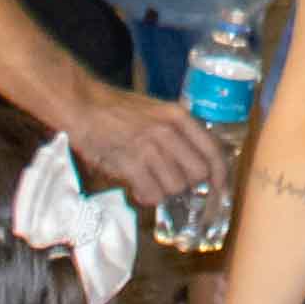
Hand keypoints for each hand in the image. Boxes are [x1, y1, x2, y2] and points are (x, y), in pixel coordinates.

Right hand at [66, 87, 216, 204]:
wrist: (84, 106)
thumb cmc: (118, 110)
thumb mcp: (156, 112)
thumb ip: (177, 133)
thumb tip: (196, 164)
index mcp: (178, 116)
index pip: (213, 150)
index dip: (220, 175)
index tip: (219, 189)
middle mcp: (169, 131)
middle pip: (197, 174)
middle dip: (186, 184)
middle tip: (170, 181)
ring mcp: (150, 147)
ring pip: (175, 187)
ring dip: (163, 191)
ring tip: (149, 182)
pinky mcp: (132, 163)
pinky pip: (153, 193)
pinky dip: (147, 196)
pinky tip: (138, 188)